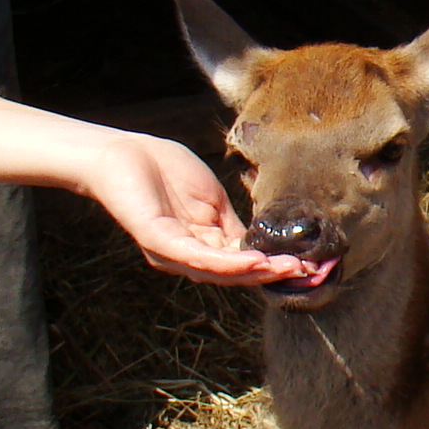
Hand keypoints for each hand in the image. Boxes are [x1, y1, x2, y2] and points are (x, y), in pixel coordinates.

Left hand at [76, 131, 308, 286]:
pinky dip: (226, 263)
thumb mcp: (211, 200)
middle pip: (233, 274)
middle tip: (306, 273)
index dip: (272, 266)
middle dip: (271, 274)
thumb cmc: (162, 170)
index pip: (240, 263)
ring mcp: (171, 251)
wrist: (122, 153)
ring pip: (218, 272)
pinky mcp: (157, 240)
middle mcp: (186, 256)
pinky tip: (252, 261)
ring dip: (254, 273)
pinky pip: (196, 257)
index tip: (306, 265)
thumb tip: (259, 246)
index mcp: (200, 244)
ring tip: (286, 269)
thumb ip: (232, 225)